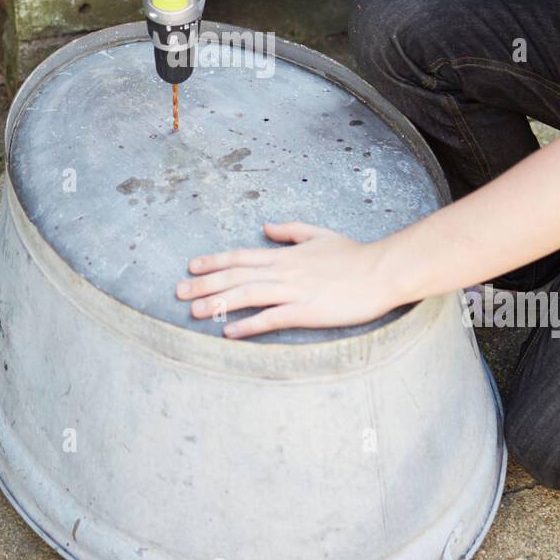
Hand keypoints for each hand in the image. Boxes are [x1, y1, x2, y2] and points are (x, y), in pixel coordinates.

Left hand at [175, 221, 405, 337]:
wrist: (382, 272)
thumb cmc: (354, 256)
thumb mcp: (319, 234)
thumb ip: (290, 231)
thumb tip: (266, 227)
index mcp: (285, 254)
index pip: (241, 256)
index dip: (214, 261)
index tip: (191, 266)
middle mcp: (284, 271)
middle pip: (236, 275)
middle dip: (204, 284)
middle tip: (178, 292)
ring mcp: (294, 291)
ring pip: (247, 295)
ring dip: (218, 303)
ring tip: (194, 311)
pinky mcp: (306, 311)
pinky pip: (271, 319)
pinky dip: (248, 325)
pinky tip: (230, 332)